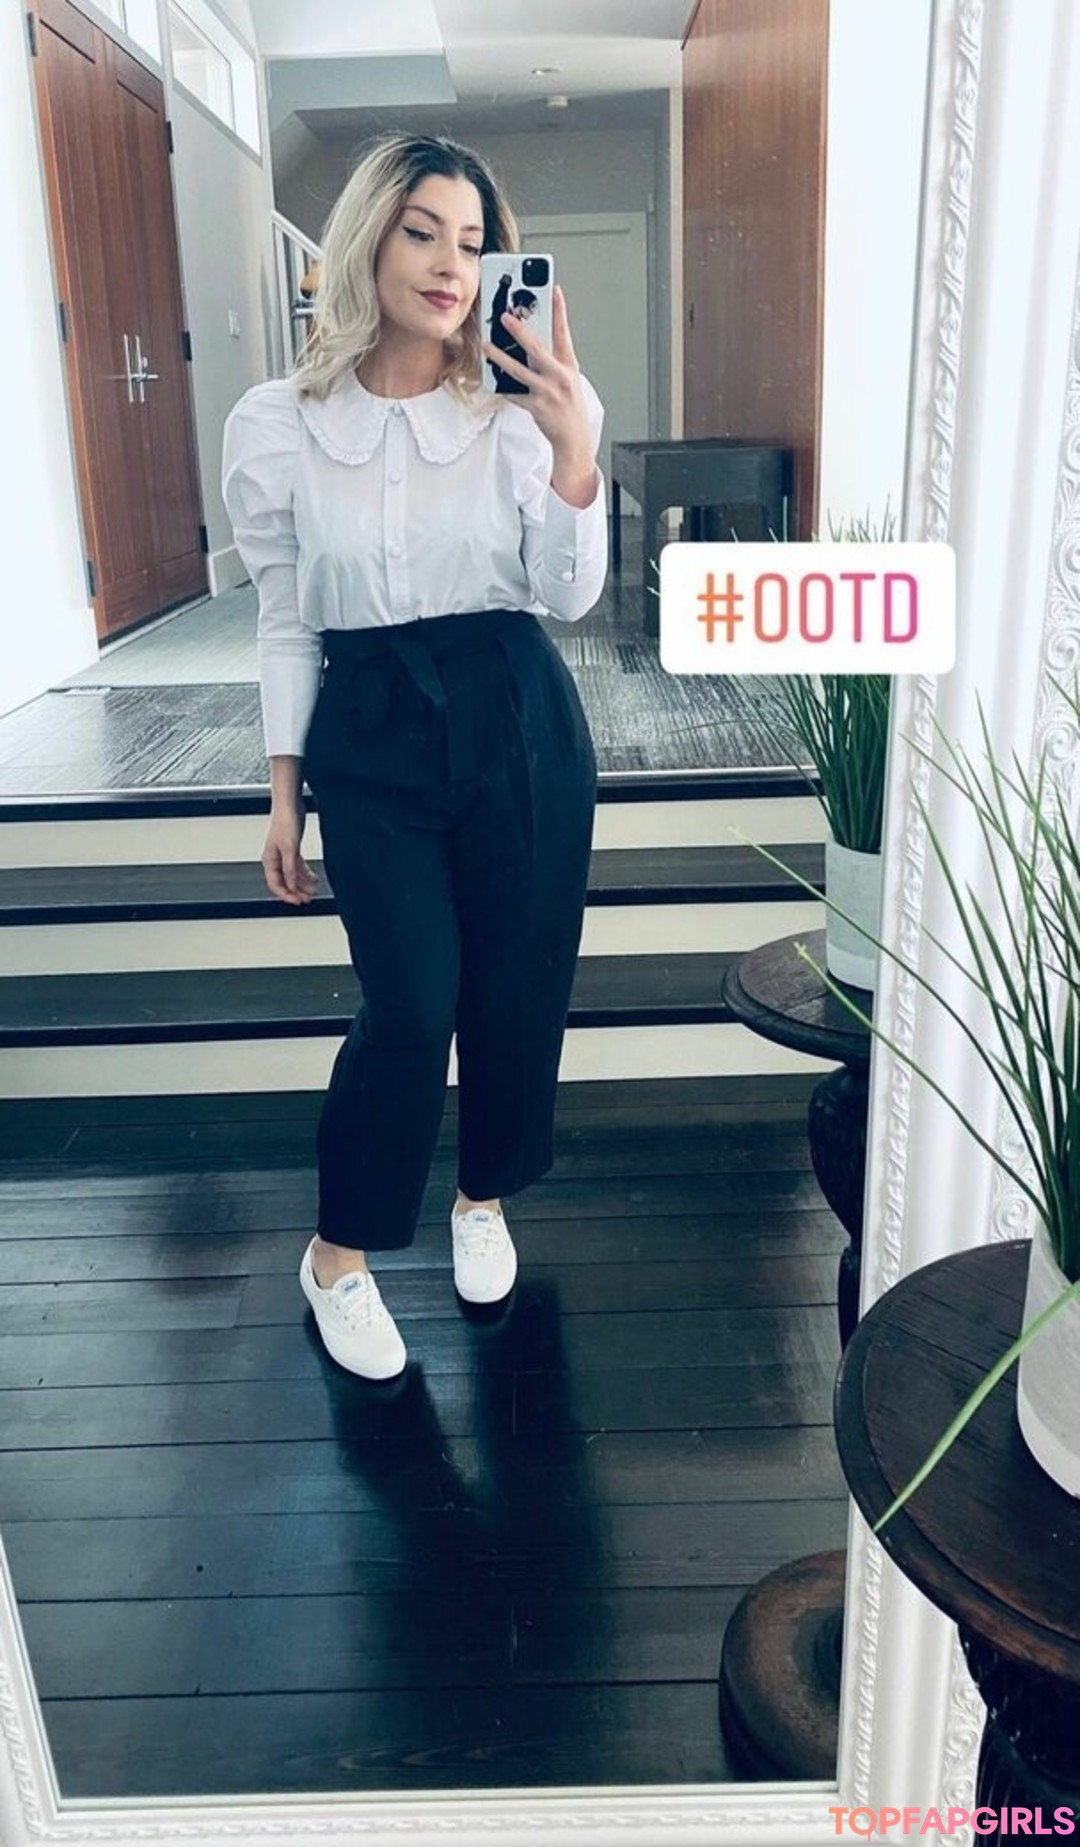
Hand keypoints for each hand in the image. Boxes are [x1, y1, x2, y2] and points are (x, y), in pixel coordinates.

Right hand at [262, 801, 318, 905]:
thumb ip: (290, 868)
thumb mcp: (290, 848)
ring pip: (292, 874)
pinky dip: (305, 873)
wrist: (289, 804)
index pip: (276, 884)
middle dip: (297, 891)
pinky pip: (297, 866)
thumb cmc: (285, 821)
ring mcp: (284, 853)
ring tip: (314, 890)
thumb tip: (292, 885)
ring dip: (303, 883)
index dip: (287, 895)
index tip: (298, 902)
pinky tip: (314, 878)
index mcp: (269, 860)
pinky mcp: (292, 848)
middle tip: (308, 899)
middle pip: (285, 881)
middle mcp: (275, 858)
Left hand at [482, 284, 596, 475]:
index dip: (559, 310)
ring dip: (500, 357)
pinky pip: (514, 394)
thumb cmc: (569, 405)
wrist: (574, 437)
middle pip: (536, 349)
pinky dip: (502, 386)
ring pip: (518, 371)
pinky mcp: (536, 407)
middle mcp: (559, 376)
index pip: (564, 333)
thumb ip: (553, 359)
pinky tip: (492, 378)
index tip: (554, 290)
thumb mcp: (568, 377)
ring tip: (487, 346)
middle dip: (520, 331)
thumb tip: (530, 341)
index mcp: (568, 365)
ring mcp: (547, 392)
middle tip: (505, 317)